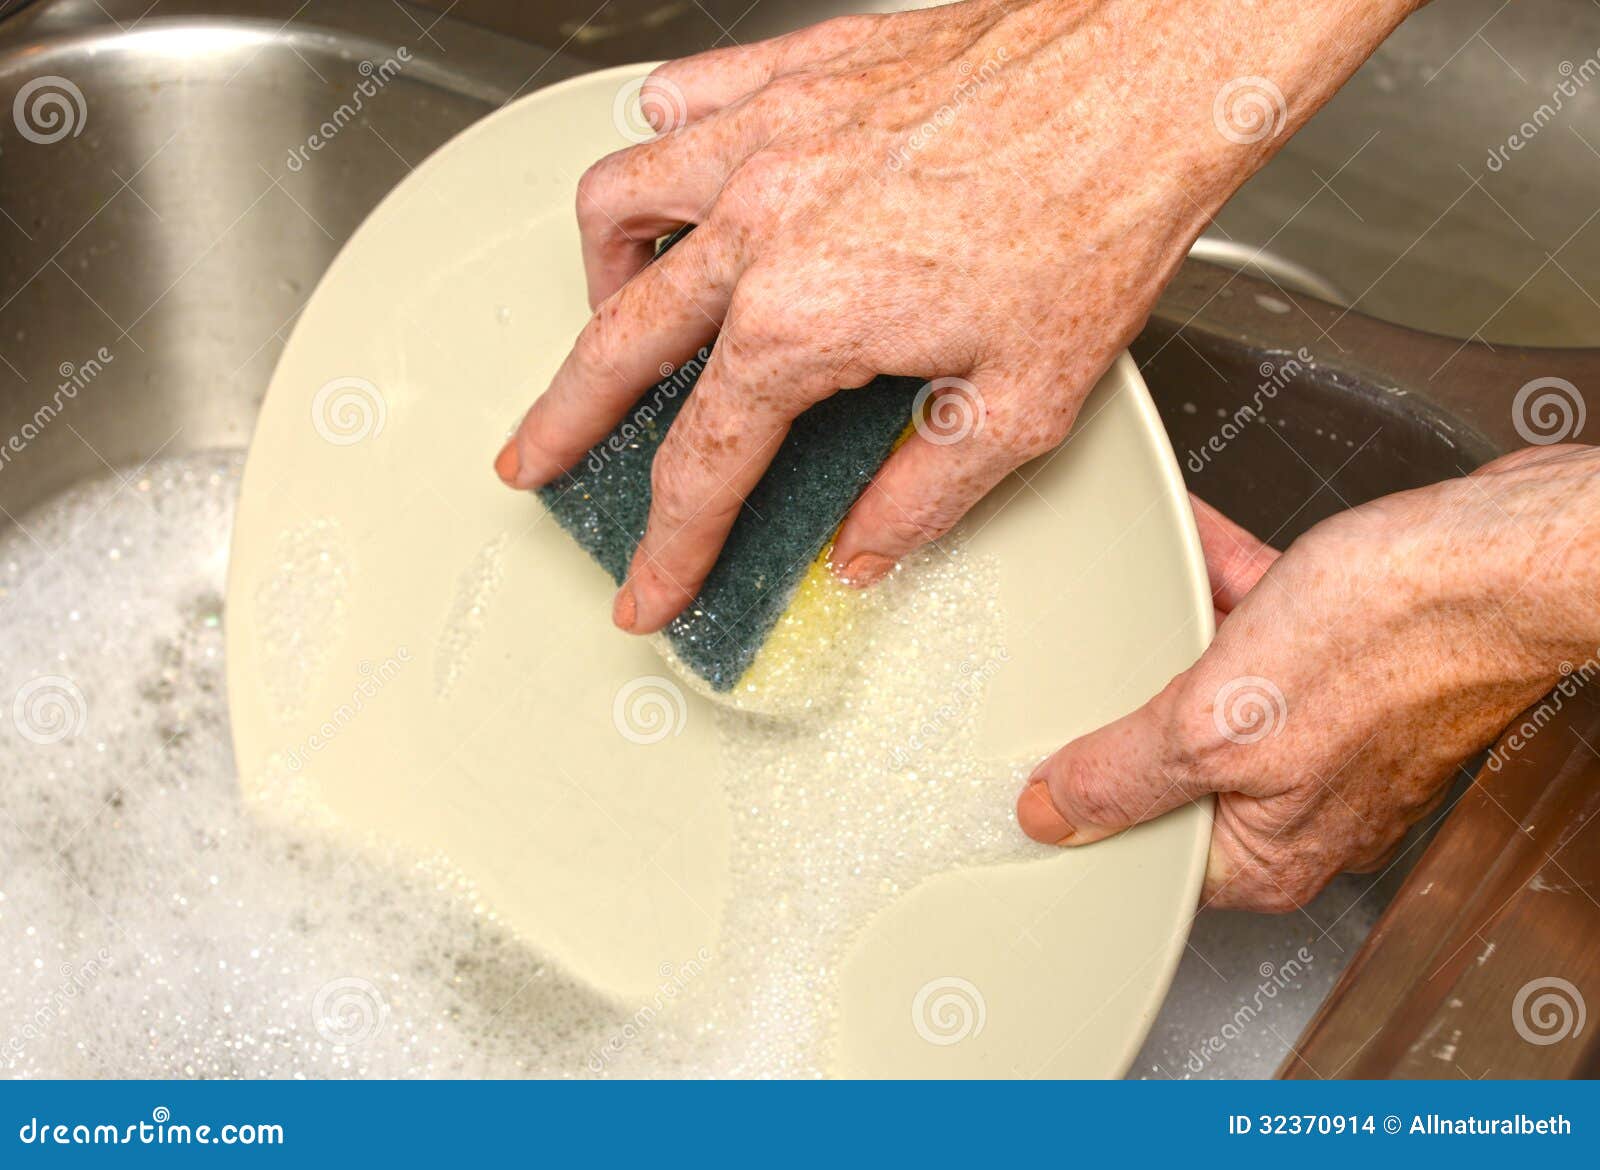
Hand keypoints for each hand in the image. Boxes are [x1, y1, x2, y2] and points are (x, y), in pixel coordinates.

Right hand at [496, 0, 1420, 633]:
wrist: (1145, 70)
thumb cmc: (1099, 212)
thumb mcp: (1024, 403)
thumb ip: (924, 491)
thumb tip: (864, 547)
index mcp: (803, 319)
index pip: (703, 462)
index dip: (670, 544)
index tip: (651, 587)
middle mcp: (760, 222)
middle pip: (617, 343)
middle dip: (565, 420)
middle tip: (536, 461)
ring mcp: (766, 136)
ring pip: (618, 204)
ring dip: (594, 276)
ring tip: (603, 317)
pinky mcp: (795, 72)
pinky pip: (683, 102)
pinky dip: (661, 151)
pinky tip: (680, 182)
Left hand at [1018, 446, 1599, 911]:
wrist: (1508, 553)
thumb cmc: (1397, 640)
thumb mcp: (1219, 720)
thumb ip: (1126, 773)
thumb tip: (1054, 813)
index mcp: (1270, 849)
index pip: (1148, 849)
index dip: (1089, 806)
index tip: (1039, 764)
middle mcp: (1304, 802)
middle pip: (1176, 763)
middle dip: (1131, 701)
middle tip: (1079, 663)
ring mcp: (1331, 730)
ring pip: (1219, 686)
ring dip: (1175, 629)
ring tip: (1134, 590)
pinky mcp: (1351, 662)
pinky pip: (1263, 627)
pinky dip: (1224, 587)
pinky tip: (1192, 544)